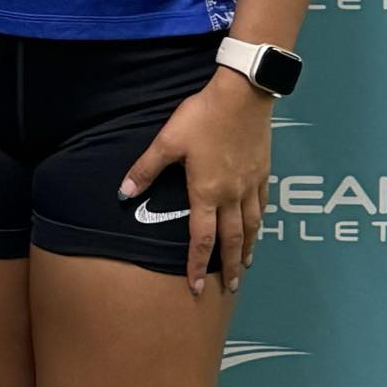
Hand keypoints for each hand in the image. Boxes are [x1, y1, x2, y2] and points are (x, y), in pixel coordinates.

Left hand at [119, 67, 270, 297]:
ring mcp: (251, 185)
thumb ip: (146, 169)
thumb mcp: (167, 141)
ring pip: (253, 226)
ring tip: (246, 265)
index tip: (196, 287)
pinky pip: (263, 205)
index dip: (198, 264)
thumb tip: (123, 193)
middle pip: (232, 239)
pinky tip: (259, 226)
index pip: (202, 237)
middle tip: (230, 289)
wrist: (241, 97)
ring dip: (248, 248)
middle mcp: (232, 195)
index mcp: (207, 191)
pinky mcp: (263, 173)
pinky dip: (261, 222)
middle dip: (229, 266)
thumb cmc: (201, 117)